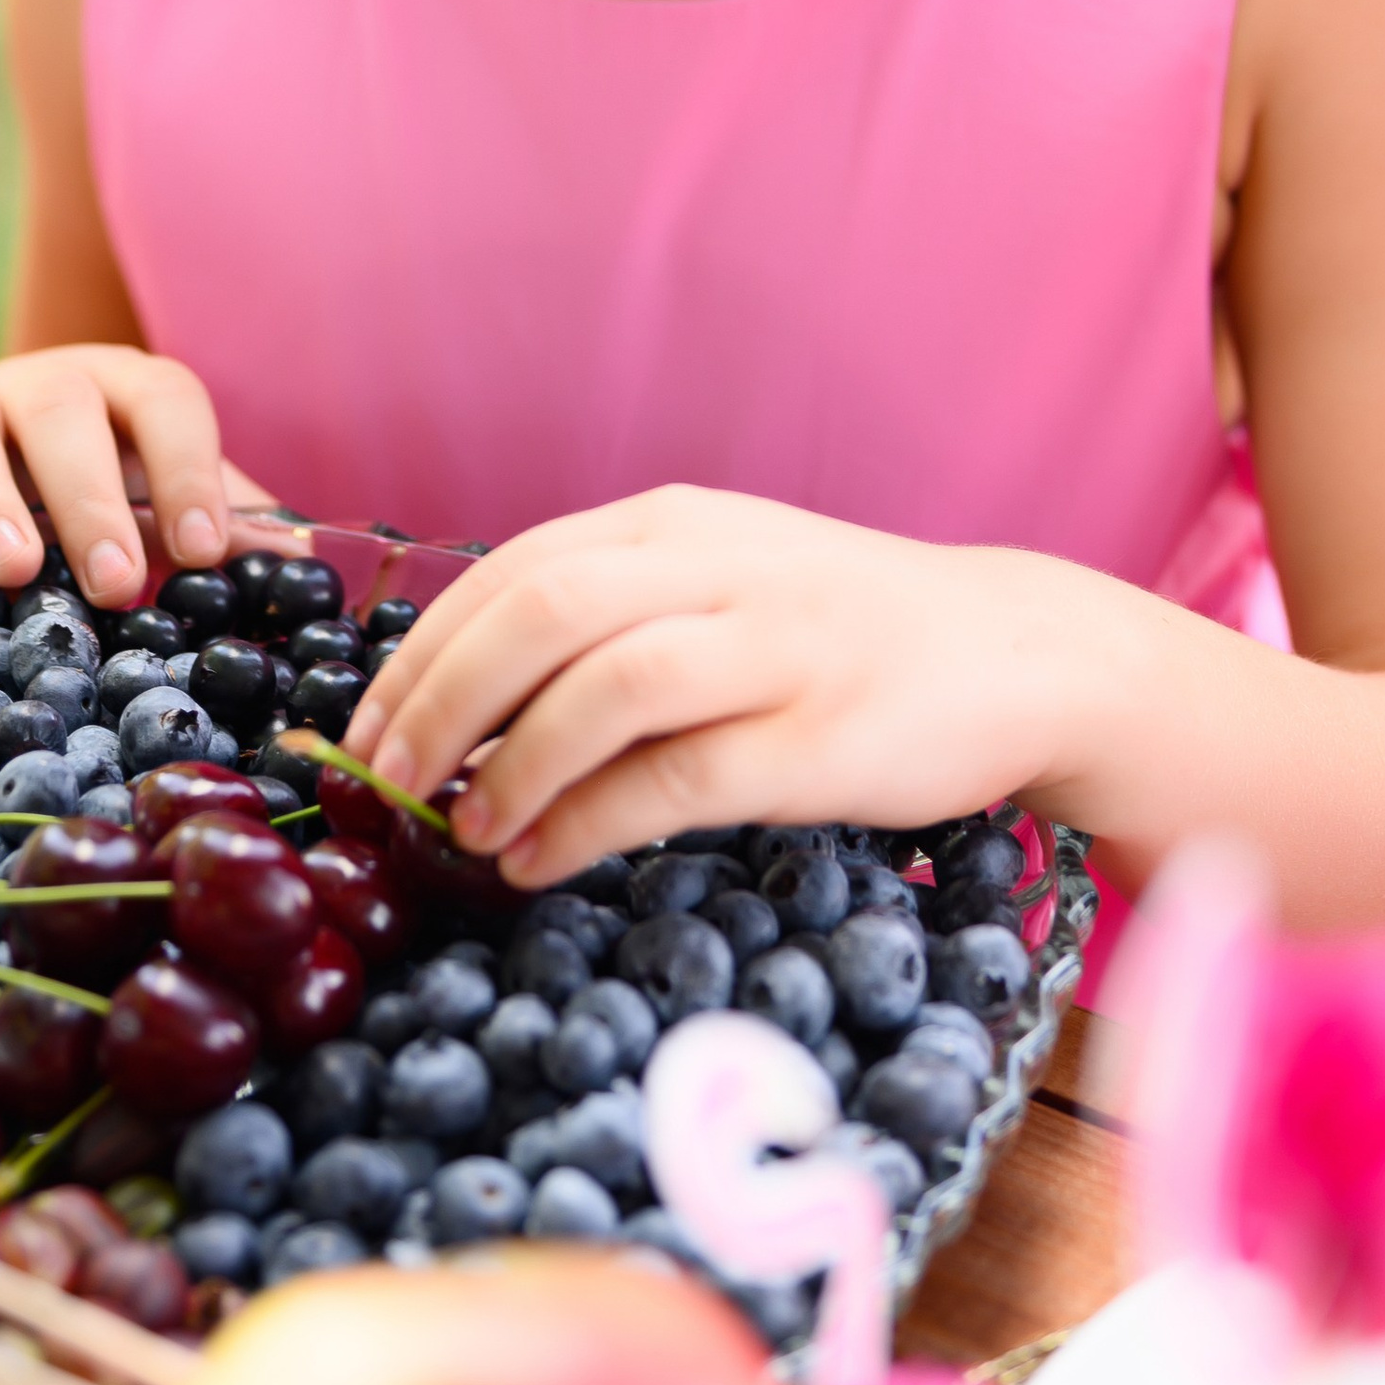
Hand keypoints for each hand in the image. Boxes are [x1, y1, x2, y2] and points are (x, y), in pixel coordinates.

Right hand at [0, 344, 262, 603]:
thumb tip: (303, 564)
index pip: (164, 400)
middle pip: (61, 407)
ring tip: (16, 570)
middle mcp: (38, 388)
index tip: (205, 551)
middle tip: (115, 580)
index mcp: (124, 389)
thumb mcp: (172, 507)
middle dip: (90, 495)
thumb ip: (228, 527)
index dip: (189, 469)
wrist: (12, 487)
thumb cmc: (114, 503)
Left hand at [343, 486, 1070, 889]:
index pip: (515, 571)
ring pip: (603, 687)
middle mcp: (718, 568)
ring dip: (509, 766)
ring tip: (463, 831)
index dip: (423, 651)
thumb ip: (611, 616)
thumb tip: (461, 700)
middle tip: (390, 783)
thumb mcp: (721, 583)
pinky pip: (674, 777)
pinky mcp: (816, 737)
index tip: (367, 730)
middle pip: (541, 613)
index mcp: (676, 523)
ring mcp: (774, 648)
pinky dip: (585, 822)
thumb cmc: (844, 632)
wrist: (1017, 653)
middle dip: (440, 702)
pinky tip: (538, 861)